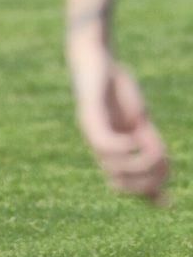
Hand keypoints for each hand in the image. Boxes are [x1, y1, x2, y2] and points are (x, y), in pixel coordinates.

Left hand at [70, 47, 168, 201]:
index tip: (167, 198)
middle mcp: (98, 146)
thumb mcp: (139, 123)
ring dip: (139, 162)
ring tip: (151, 146)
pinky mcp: (89, 114)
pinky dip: (123, 147)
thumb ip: (150, 148)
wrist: (96, 58)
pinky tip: (134, 137)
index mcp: (111, 151)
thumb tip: (165, 174)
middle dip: (146, 181)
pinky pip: (104, 143)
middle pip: (119, 183)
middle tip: (162, 163)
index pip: (125, 185)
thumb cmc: (117, 89)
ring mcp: (92, 131)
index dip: (146, 193)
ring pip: (113, 166)